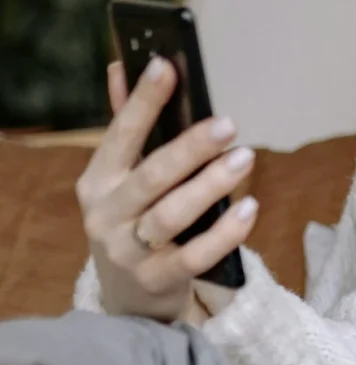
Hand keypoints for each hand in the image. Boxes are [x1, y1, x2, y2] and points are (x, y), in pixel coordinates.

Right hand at [76, 59, 257, 320]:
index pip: (120, 134)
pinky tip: (250, 209)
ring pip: (171, 215)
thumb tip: (121, 65)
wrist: (128, 299)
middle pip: (152, 176)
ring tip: (245, 158)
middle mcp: (106, 215)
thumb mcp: (123, 179)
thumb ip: (128, 126)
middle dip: (189, 148)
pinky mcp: (157, 280)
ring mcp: (129, 251)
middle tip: (228, 124)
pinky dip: (224, 233)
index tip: (166, 65)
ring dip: (211, 185)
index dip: (142, 101)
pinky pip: (194, 256)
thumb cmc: (134, 221)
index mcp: (97, 181)